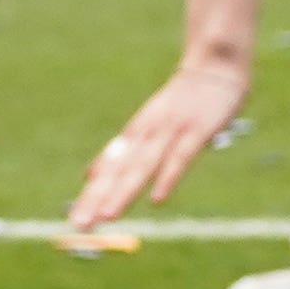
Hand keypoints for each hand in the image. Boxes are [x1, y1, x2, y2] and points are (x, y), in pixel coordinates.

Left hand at [73, 50, 254, 224]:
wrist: (214, 64)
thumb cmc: (182, 99)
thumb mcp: (147, 124)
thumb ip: (123, 150)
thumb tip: (90, 174)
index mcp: (135, 134)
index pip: (108, 169)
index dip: (92, 195)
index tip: (75, 221)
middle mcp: (146, 133)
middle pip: (119, 171)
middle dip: (99, 198)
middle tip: (80, 224)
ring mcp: (170, 131)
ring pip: (142, 166)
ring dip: (124, 191)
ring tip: (108, 216)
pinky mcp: (196, 131)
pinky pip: (180, 158)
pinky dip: (167, 177)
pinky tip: (157, 199)